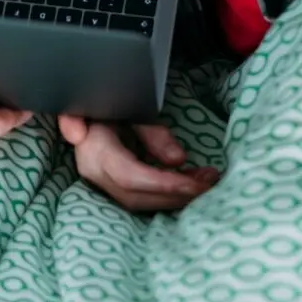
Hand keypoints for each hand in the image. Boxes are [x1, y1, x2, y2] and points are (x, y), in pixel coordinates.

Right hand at [59, 114, 219, 213]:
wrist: (91, 103)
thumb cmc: (112, 99)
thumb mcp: (133, 107)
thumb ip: (153, 133)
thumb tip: (178, 160)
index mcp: (94, 147)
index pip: (130, 177)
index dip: (164, 185)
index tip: (195, 185)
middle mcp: (94, 170)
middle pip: (136, 196)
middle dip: (175, 194)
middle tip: (210, 183)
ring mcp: (100, 180)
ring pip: (139, 201)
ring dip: (175, 196)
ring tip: (206, 181)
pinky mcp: (111, 184)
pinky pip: (139, 196)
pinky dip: (167, 194)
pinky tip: (191, 182)